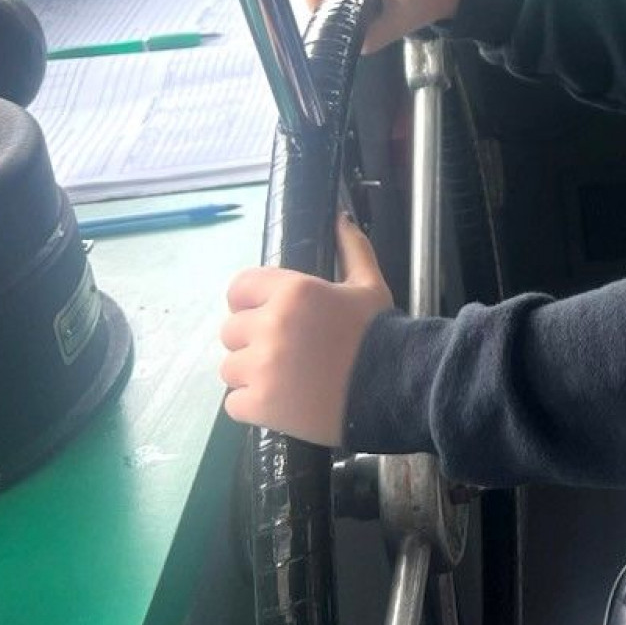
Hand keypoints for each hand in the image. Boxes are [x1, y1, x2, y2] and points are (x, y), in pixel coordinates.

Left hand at [220, 214, 394, 446]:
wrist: (395, 387)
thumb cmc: (380, 333)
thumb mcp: (369, 285)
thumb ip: (352, 249)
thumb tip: (340, 219)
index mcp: (294, 291)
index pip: (239, 288)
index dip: (249, 301)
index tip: (266, 314)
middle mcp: (271, 325)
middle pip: (231, 331)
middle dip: (252, 340)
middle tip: (286, 352)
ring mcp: (262, 368)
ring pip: (230, 368)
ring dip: (251, 374)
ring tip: (285, 379)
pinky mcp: (259, 405)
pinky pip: (234, 403)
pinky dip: (254, 405)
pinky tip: (283, 402)